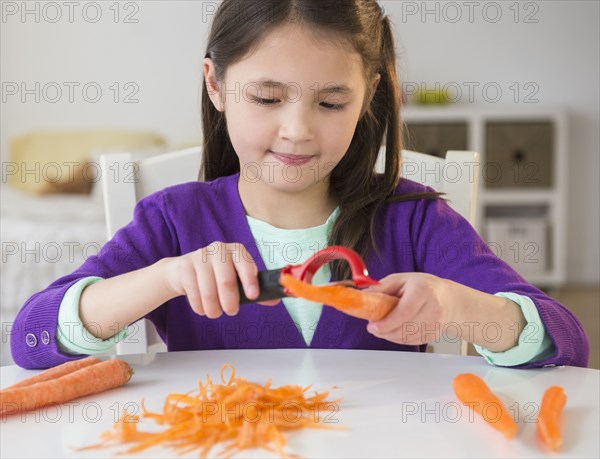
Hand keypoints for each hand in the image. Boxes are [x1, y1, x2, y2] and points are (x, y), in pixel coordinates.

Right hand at [162, 242, 277, 317]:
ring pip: (209, 289)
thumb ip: (253, 289)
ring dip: (213, 307)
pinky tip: (202, 308)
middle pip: (226, 280)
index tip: (252, 296)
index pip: (245, 264)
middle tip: (231, 311)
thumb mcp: (236, 279)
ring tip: (215, 313)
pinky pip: (193, 292)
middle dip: (229, 301)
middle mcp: (219, 250)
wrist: (184, 270)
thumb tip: (274, 299)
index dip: (250, 281)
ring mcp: (200, 256)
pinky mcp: (185, 266)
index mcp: (237, 251)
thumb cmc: (217, 275)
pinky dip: (199, 306)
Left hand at [364, 273, 454, 344]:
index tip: (373, 326)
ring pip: (408, 338)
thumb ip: (382, 287)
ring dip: (390, 336)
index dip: (387, 323)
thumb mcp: (401, 279)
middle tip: (373, 328)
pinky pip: (412, 341)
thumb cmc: (423, 286)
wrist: (449, 299)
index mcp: (422, 290)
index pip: (404, 312)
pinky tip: (395, 330)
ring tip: (382, 328)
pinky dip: (399, 338)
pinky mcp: (435, 334)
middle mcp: (433, 307)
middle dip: (385, 332)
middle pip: (406, 328)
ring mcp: (436, 323)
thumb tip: (364, 295)